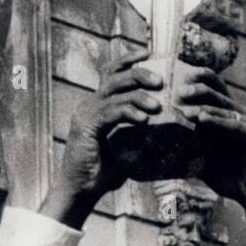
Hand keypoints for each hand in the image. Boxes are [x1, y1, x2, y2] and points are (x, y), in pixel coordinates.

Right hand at [42, 52, 162, 227]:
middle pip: (113, 77)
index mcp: (97, 106)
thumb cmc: (102, 174)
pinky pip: (110, 113)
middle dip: (138, 73)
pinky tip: (144, 119)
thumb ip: (140, 139)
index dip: (128, 60)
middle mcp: (89, 105)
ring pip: (113, 93)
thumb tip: (165, 136)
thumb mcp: (126, 151)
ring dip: (137, 95)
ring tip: (157, 104)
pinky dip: (128, 112)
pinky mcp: (85, 127)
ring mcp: (85, 114)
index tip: (149, 53)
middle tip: (160, 80)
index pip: (111, 74)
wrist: (80, 192)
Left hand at [177, 67, 245, 221]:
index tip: (180, 82)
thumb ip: (195, 149)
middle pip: (221, 97)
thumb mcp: (209, 162)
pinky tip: (202, 118)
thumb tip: (168, 143)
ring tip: (184, 107)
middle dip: (199, 91)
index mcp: (236, 119)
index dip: (202, 83)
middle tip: (179, 90)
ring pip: (226, 111)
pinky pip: (235, 126)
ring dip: (203, 107)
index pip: (218, 94)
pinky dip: (218, 121)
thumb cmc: (236, 181)